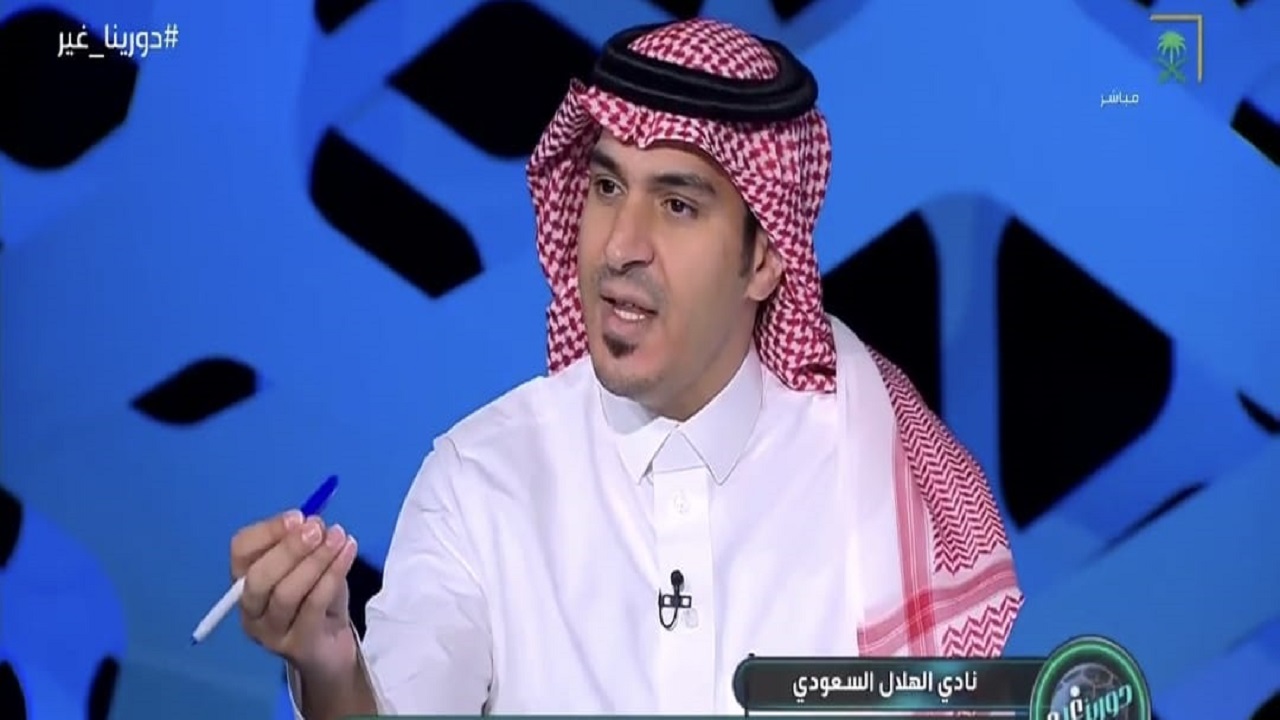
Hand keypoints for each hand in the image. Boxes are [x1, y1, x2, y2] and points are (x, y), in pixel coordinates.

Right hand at [230, 510, 359, 678]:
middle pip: (259, 577)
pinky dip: (332, 576)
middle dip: (289, 548)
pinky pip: (313, 606)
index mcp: (245, 582)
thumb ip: (308, 544)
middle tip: (318, 529)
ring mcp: (270, 633)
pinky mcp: (297, 645)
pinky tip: (347, 554)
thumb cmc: (316, 600)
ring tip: (339, 538)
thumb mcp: (310, 566)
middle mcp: (250, 610)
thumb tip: (314, 522)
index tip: (298, 516)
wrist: (331, 648)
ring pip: (286, 593)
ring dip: (315, 560)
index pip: (241, 551)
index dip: (268, 531)